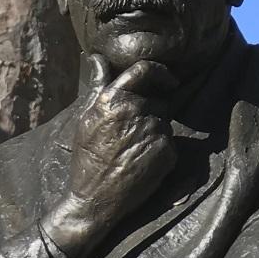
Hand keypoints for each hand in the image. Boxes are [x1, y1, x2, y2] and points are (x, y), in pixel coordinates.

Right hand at [46, 55, 177, 257]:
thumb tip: (97, 58)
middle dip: (152, 114)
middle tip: (134, 137)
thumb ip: (98, 87)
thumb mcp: (86, 119)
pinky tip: (143, 164)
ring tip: (134, 153)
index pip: (145, 70)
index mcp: (113, 98)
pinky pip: (171, 144)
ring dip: (156, 134)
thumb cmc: (88, 159)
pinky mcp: (166, 151)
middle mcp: (135, 110)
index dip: (161, 72)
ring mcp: (153, 130)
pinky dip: (163, 152)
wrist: (94, 199)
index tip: (170, 80)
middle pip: (158, 101)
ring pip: (165, 123)